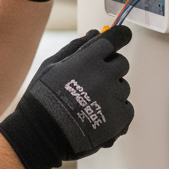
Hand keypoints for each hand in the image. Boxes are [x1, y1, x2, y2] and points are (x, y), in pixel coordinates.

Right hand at [0, 26, 133, 168]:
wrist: (42, 134)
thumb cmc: (42, 99)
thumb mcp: (51, 66)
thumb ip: (75, 48)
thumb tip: (94, 34)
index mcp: (89, 59)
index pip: (115, 39)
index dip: (120, 36)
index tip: (122, 36)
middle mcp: (105, 75)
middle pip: (121, 64)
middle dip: (110, 68)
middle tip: (91, 81)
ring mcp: (114, 97)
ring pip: (123, 87)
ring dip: (111, 91)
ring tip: (88, 104)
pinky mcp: (121, 117)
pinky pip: (126, 108)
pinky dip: (116, 111)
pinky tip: (97, 115)